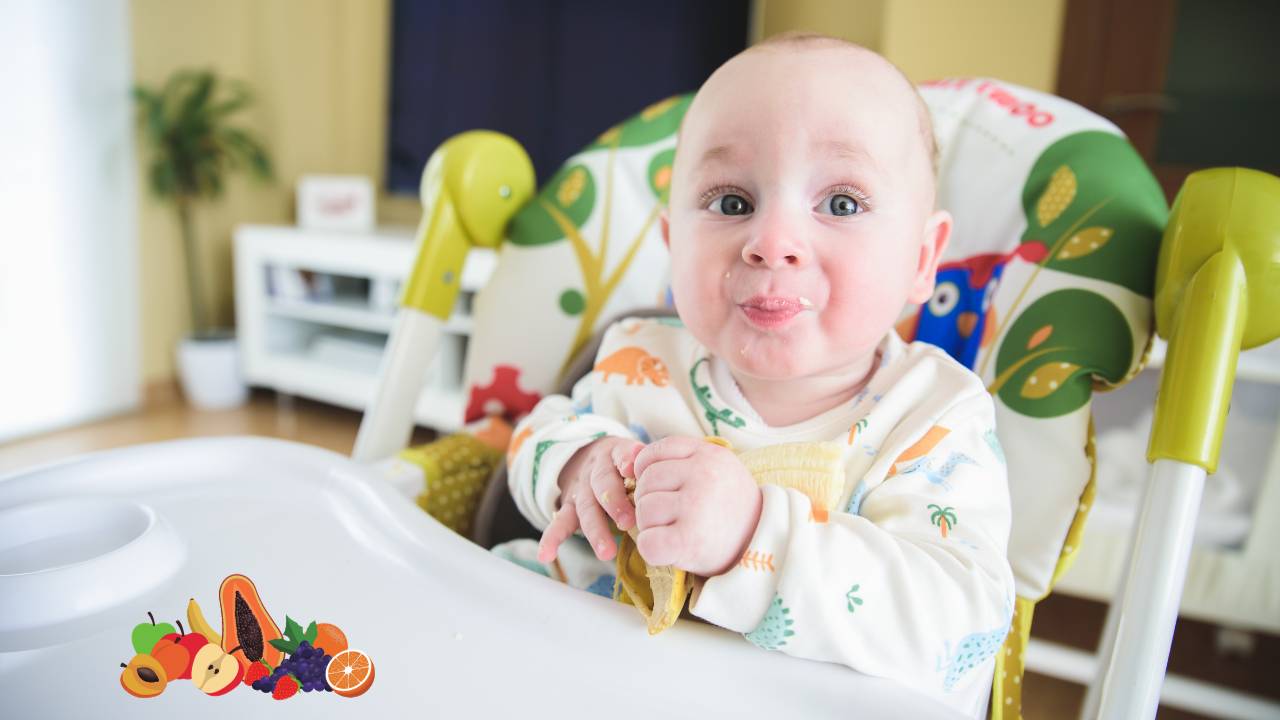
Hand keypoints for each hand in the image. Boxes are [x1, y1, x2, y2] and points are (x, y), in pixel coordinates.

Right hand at [537, 436, 644, 563]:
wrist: (591, 455)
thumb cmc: (626, 464)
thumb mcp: (636, 454)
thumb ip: (647, 463)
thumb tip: (664, 472)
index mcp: (616, 454)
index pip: (621, 455)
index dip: (626, 461)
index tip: (632, 469)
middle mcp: (596, 470)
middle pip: (603, 484)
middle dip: (614, 503)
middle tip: (628, 522)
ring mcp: (581, 489)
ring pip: (586, 508)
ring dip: (595, 530)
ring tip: (606, 551)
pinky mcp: (569, 506)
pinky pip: (560, 522)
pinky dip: (552, 538)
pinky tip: (546, 555)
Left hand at [631, 436, 762, 576]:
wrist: (763, 543)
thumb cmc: (731, 507)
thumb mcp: (717, 470)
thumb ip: (682, 460)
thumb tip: (633, 459)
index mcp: (708, 454)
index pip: (655, 452)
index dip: (649, 472)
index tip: (664, 489)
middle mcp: (703, 475)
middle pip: (646, 482)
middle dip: (650, 500)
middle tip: (673, 516)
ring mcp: (695, 506)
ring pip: (644, 510)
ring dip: (651, 525)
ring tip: (675, 530)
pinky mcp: (689, 540)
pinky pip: (648, 541)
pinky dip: (651, 548)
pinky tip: (669, 549)